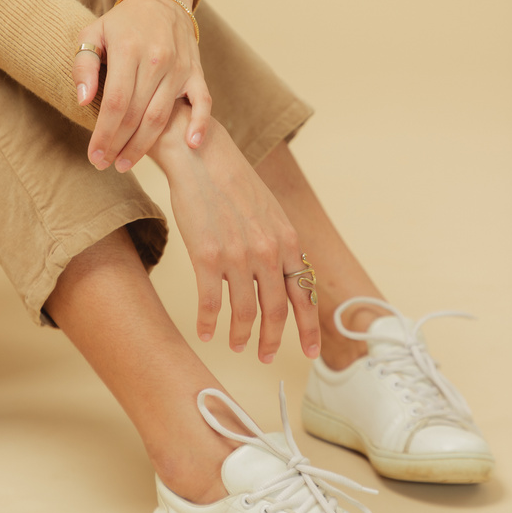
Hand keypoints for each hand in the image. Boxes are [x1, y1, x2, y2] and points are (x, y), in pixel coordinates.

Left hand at [72, 0, 210, 171]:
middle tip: (105, 164)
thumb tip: (83, 100)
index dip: (104, 133)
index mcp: (128, 49)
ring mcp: (180, 67)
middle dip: (119, 144)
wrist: (161, 0)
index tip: (94, 155)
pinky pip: (203, 101)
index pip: (116, 102)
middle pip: (137, 114)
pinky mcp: (196, 72)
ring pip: (162, 115)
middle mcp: (156, 59)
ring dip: (144, 145)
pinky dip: (200, 123)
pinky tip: (191, 144)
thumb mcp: (93, 33)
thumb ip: (83, 65)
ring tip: (125, 163)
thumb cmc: (121, 23)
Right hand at [151, 102, 320, 362]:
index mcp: (288, 241)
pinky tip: (205, 332)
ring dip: (240, 335)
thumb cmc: (233, 182)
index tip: (309, 352)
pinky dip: (207, 323)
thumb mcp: (270, 212)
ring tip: (236, 345)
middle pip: (276, 311)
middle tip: (264, 356)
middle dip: (271, 340)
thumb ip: (279, 245)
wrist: (202, 156)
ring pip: (244, 312)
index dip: (308, 328)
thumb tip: (285, 277)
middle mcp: (268, 252)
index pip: (305, 295)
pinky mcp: (207, 257)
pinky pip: (210, 304)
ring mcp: (238, 256)